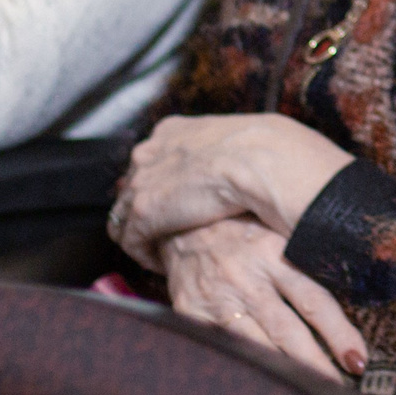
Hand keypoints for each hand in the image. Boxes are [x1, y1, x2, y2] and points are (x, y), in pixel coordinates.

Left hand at [115, 113, 356, 250]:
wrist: (264, 161)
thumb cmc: (271, 152)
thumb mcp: (243, 140)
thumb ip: (227, 152)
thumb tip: (243, 164)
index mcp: (174, 130)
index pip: (152, 161)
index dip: (163, 187)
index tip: (179, 207)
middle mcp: (150, 150)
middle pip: (132, 186)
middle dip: (147, 210)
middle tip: (167, 234)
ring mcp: (142, 179)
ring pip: (124, 215)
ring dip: (142, 236)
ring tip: (163, 254)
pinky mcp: (142, 210)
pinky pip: (130, 240)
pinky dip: (144, 254)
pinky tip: (163, 264)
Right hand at [152, 216, 368, 380]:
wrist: (180, 225)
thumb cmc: (239, 231)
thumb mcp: (273, 232)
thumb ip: (303, 257)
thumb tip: (355, 289)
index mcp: (274, 253)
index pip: (314, 301)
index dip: (338, 333)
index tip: (358, 360)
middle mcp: (247, 278)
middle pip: (288, 331)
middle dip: (316, 365)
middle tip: (339, 391)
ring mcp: (218, 299)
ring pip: (255, 346)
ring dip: (283, 375)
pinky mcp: (191, 313)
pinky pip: (222, 348)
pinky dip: (242, 369)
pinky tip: (260, 389)